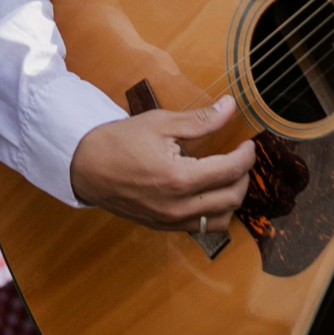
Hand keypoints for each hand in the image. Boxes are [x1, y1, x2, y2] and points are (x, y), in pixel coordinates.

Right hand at [68, 98, 257, 232]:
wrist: (85, 167)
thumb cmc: (119, 141)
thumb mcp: (160, 123)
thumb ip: (200, 120)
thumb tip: (229, 107)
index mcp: (179, 178)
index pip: (230, 170)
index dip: (247, 156)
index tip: (248, 143)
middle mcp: (178, 206)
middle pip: (232, 198)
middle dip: (244, 176)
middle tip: (240, 158)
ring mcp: (171, 221)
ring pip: (221, 219)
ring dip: (231, 198)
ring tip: (227, 177)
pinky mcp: (163, 227)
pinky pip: (201, 227)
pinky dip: (214, 212)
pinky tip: (208, 193)